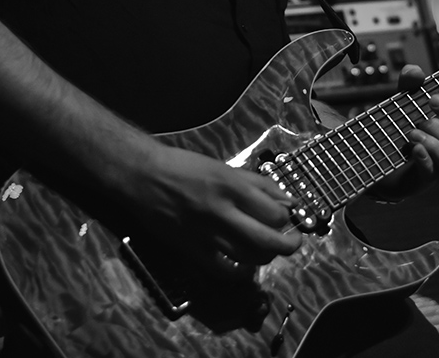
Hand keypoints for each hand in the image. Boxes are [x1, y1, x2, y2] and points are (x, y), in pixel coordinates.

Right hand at [129, 145, 302, 269]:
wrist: (144, 177)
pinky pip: (225, 271)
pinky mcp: (192, 251)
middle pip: (269, 241)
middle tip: (294, 240)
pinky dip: (241, 271)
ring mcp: (207, 235)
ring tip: (267, 247)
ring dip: (267, 255)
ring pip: (251, 258)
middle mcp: (223, 213)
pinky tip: (244, 264)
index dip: (288, 217)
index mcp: (233, 187)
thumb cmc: (186, 167)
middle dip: (290, 244)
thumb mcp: (226, 168)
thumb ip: (259, 184)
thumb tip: (287, 200)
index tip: (287, 214)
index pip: (275, 213)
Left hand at [368, 64, 438, 201]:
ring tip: (412, 133)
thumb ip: (410, 87)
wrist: (385, 160)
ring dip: (432, 145)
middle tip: (419, 119)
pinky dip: (424, 159)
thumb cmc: (406, 131)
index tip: (433, 99)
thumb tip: (414, 71)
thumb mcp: (406, 105)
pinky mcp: (426, 181)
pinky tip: (413, 149)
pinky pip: (432, 174)